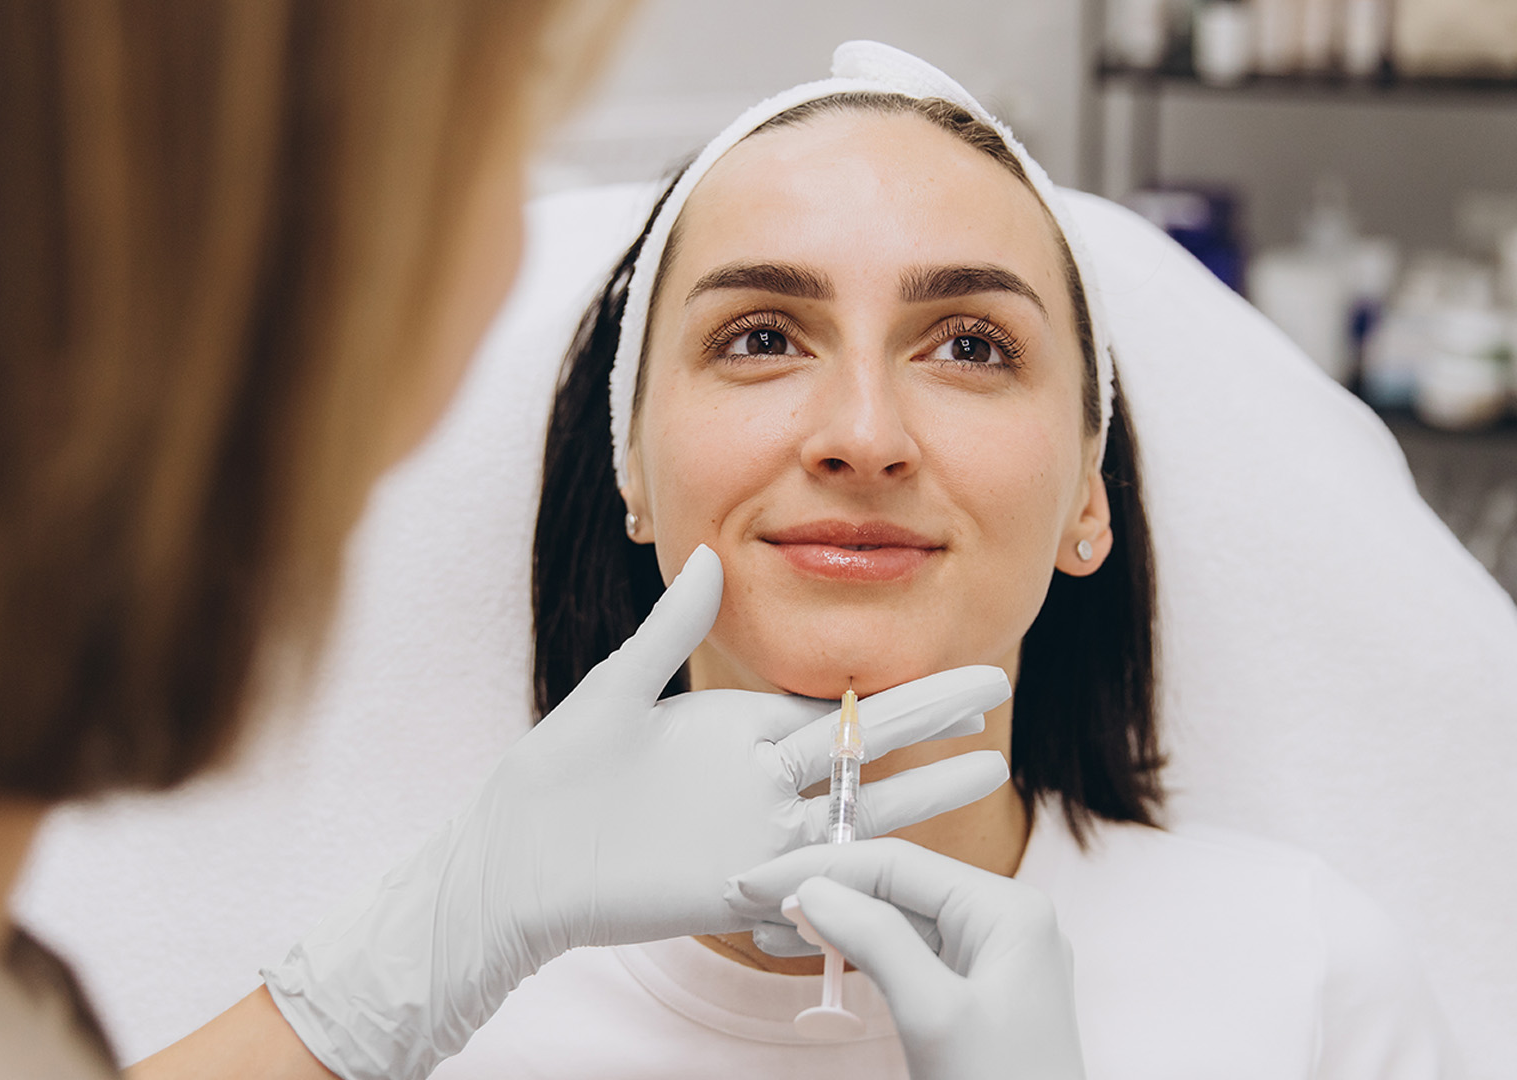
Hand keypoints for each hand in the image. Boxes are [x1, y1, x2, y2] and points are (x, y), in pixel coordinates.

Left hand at [262, 545, 1012, 1078]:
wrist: (518, 862)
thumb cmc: (557, 774)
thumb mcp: (613, 693)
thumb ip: (666, 631)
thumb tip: (706, 556)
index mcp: (738, 726)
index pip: (833, 703)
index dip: (894, 683)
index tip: (944, 656)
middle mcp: (760, 779)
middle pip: (863, 748)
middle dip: (931, 716)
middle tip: (998, 686)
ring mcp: (757, 835)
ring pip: (858, 810)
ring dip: (927, 790)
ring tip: (995, 764)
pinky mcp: (742, 888)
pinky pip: (815, 873)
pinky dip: (865, 863)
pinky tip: (921, 849)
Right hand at [728, 838, 1088, 1079]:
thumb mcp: (933, 1015)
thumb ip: (876, 941)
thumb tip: (813, 889)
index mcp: (1009, 911)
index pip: (898, 865)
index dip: (821, 868)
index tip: (754, 884)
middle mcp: (1007, 923)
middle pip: (897, 887)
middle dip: (823, 892)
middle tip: (749, 901)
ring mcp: (994, 961)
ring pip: (899, 921)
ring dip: (833, 922)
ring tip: (768, 928)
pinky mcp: (977, 996)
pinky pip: (911, 957)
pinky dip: (860, 953)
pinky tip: (815, 951)